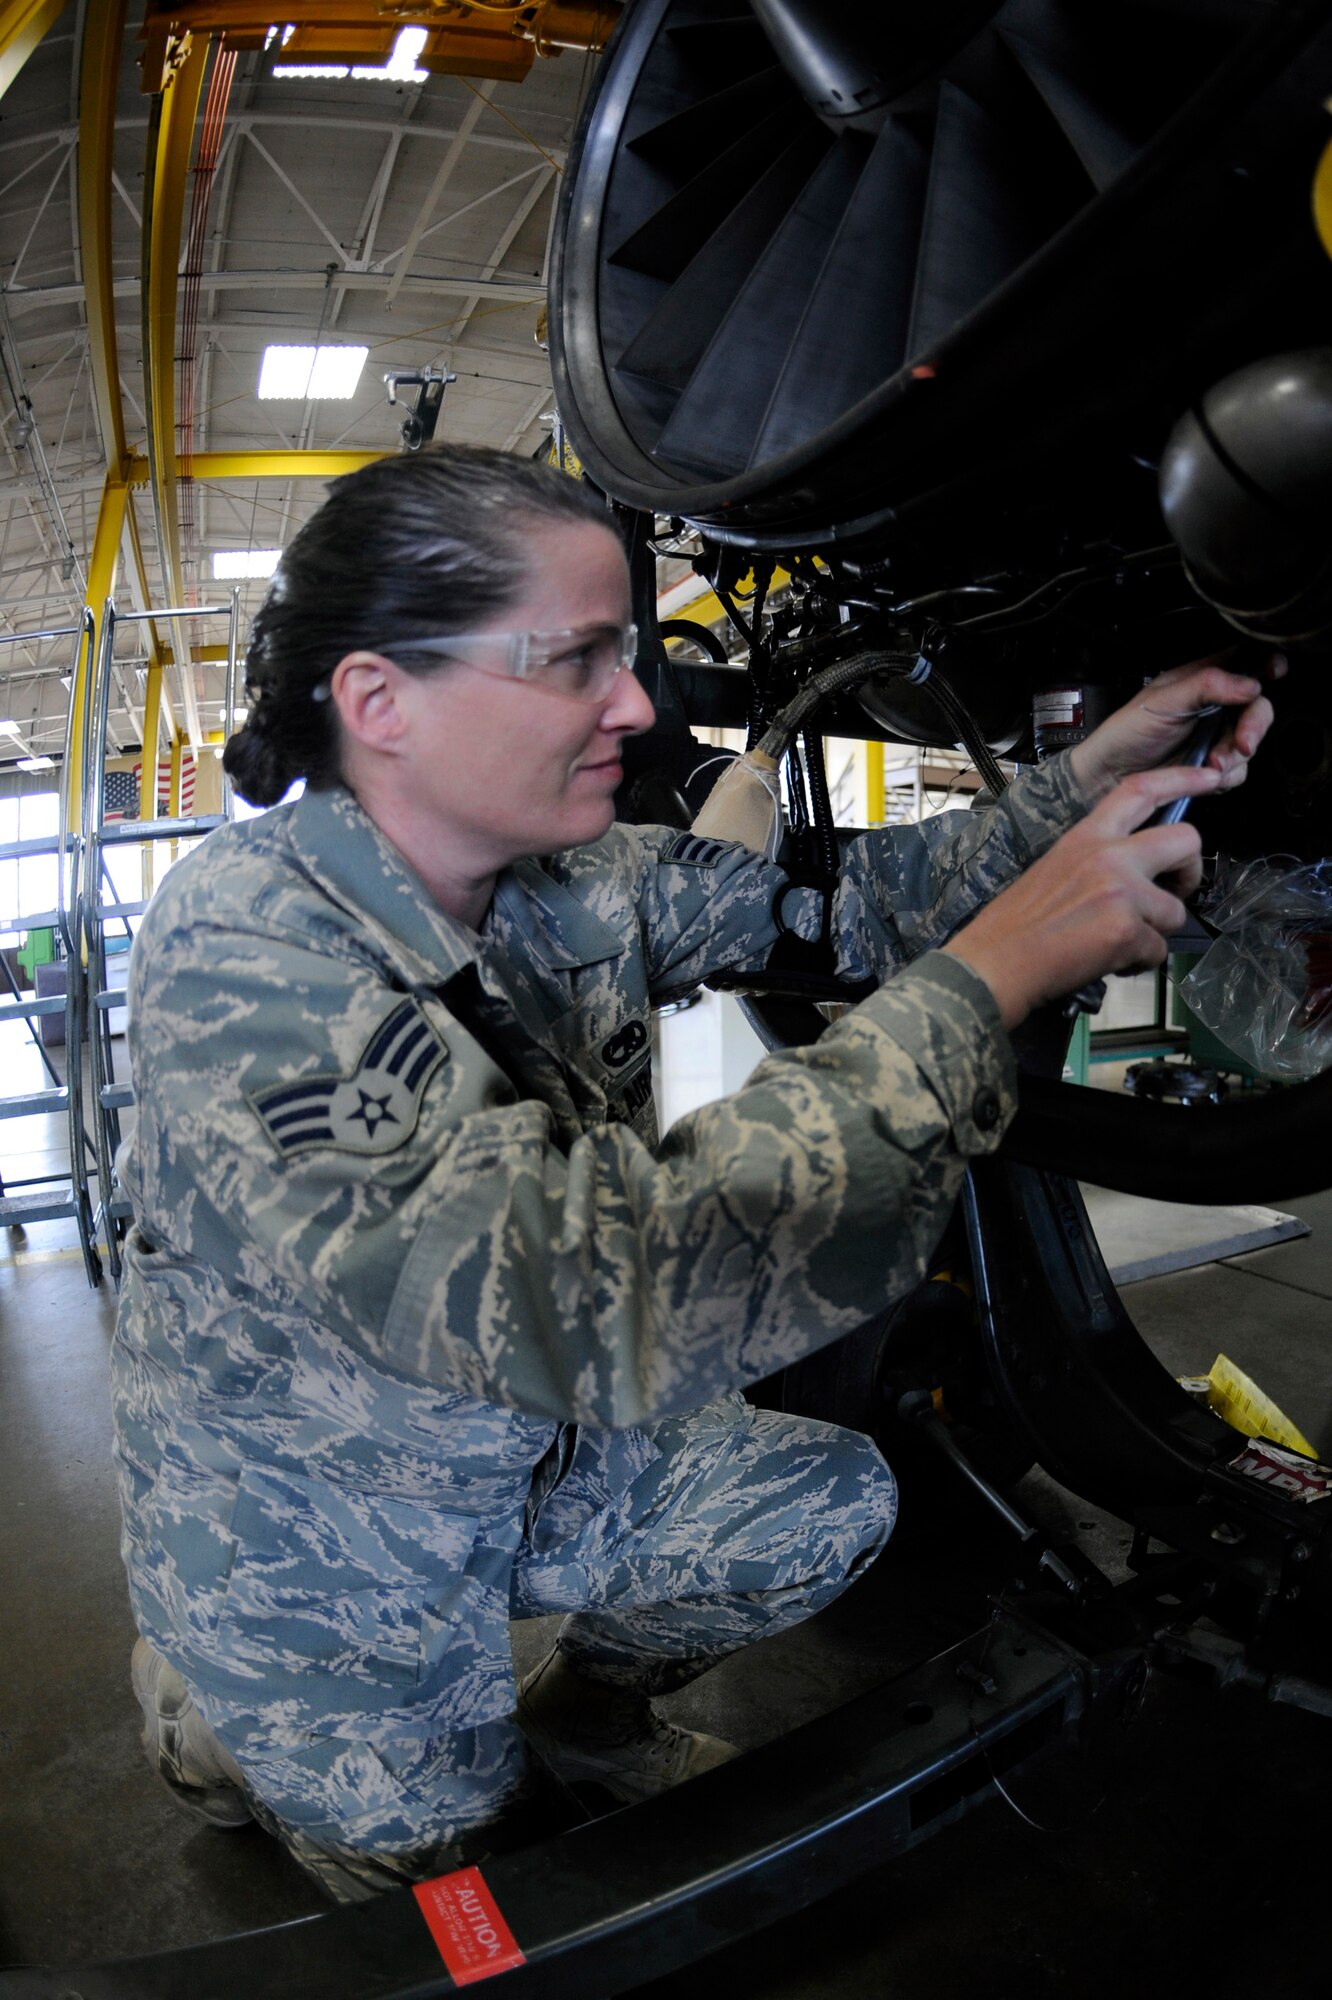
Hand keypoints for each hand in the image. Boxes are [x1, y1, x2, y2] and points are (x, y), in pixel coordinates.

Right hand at [942, 763, 1222, 1027]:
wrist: (995, 963)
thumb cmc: (1016, 925)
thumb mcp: (1054, 868)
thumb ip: (1097, 859)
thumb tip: (1136, 871)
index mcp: (1086, 836)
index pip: (1141, 790)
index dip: (1182, 778)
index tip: (1210, 778)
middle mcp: (1108, 856)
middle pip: (1186, 840)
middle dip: (1190, 871)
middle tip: (1172, 892)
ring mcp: (1121, 891)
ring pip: (1176, 911)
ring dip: (1155, 933)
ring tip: (1118, 942)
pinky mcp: (1127, 930)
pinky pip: (1158, 950)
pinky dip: (1138, 962)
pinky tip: (1108, 961)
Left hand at [1068, 651, 1283, 798]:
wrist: (1111, 775)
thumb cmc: (1128, 730)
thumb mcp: (1164, 699)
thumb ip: (1208, 685)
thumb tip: (1250, 684)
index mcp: (1203, 679)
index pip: (1244, 661)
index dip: (1265, 661)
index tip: (1275, 669)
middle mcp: (1214, 706)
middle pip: (1257, 707)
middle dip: (1254, 725)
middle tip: (1242, 741)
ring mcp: (1215, 737)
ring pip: (1251, 742)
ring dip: (1237, 755)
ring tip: (1213, 763)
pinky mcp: (1212, 766)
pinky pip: (1238, 770)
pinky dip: (1228, 774)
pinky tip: (1208, 774)